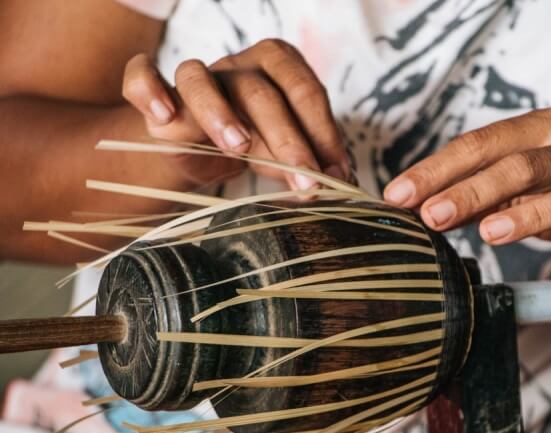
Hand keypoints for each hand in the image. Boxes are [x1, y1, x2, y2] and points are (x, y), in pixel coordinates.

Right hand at [122, 39, 350, 189]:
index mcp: (279, 67)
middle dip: (288, 138)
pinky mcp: (155, 92)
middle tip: (307, 180)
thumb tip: (341, 181)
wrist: (198, 150)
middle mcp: (237, 65)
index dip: (323, 133)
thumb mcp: (285, 153)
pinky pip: (141, 75)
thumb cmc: (253, 144)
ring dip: (219, 111)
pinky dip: (148, 89)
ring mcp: (195, 76)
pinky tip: (164, 115)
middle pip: (259, 91)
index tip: (336, 175)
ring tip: (238, 146)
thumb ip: (309, 160)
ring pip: (199, 78)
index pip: (305, 91)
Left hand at [383, 104, 550, 272]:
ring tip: (492, 234)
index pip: (480, 144)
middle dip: (469, 191)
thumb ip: (476, 197)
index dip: (437, 170)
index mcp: (540, 128)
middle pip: (517, 164)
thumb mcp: (513, 192)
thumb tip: (420, 209)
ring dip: (532, 213)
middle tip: (432, 217)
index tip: (399, 196)